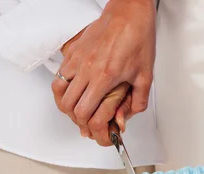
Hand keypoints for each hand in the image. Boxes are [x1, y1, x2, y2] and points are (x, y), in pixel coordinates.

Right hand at [51, 0, 155, 137]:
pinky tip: (74, 90)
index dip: (89, 127)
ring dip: (66, 104)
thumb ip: (137, 101)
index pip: (84, 112)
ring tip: (76, 109)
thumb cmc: (137, 39)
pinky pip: (60, 74)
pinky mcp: (73, 51)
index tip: (96, 131)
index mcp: (104, 77)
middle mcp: (86, 69)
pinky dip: (63, 87)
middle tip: (87, 122)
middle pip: (68, 106)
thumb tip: (125, 118)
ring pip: (58, 91)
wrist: (129, 13)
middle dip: (77, 119)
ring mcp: (77, 59)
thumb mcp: (145, 75)